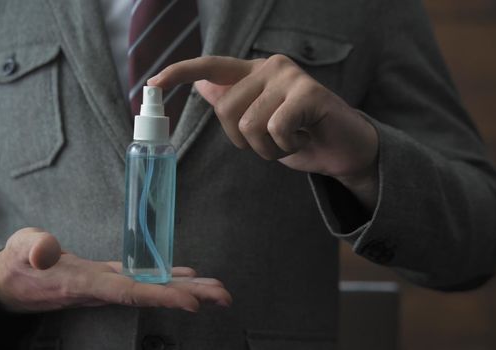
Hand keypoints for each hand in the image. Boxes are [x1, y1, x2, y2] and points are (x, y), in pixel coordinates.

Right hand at [0, 227, 231, 312]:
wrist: (12, 283)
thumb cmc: (16, 265)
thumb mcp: (18, 250)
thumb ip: (32, 248)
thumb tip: (45, 249)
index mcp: (85, 284)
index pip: (129, 292)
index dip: (161, 298)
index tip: (191, 304)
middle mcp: (104, 289)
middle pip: (153, 295)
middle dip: (190, 296)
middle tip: (225, 296)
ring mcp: (109, 285)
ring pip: (154, 287)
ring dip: (188, 288)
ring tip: (219, 289)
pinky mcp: (110, 278)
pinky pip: (145, 279)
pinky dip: (169, 277)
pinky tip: (190, 276)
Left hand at [148, 55, 378, 209]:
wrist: (344, 149)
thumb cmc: (301, 135)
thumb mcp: (261, 123)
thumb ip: (235, 103)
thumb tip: (201, 86)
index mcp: (254, 73)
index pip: (211, 67)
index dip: (180, 73)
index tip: (152, 84)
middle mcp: (270, 67)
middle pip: (225, 110)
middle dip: (245, 141)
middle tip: (274, 141)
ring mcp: (290, 77)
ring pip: (249, 125)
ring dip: (268, 148)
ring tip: (290, 140)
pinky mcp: (309, 92)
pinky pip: (275, 128)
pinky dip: (286, 145)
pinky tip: (304, 137)